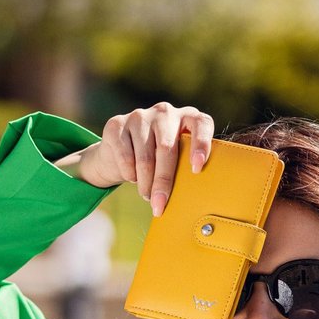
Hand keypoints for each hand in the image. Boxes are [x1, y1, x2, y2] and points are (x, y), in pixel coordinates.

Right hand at [54, 102, 214, 212]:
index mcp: (188, 118)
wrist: (122, 152)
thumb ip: (187, 169)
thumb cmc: (160, 162)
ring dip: (145, 184)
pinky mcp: (117, 124)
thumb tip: (194, 203)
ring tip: (147, 196)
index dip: (201, 144)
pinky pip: (125, 157)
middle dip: (163, 182)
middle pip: (166, 149)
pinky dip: (129, 174)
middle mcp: (165, 112)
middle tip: (159, 206)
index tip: (196, 169)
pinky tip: (132, 178)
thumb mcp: (177, 162)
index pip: (201, 124)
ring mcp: (140, 116)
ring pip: (144, 158)